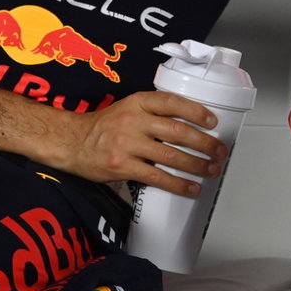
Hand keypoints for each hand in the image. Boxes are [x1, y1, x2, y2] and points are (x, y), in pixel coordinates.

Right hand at [56, 89, 227, 194]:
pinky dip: (177, 184)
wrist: (71, 142)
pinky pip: (156, 177)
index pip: (173, 103)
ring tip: (212, 170)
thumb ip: (153, 112)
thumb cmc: (104, 126)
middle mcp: (133, 120)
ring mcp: (127, 144)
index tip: (213, 122)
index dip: (196, 111)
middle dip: (204, 143)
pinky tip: (191, 188)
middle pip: (177, 131)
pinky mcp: (122, 166)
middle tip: (220, 151)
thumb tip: (189, 125)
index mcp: (138, 102)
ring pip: (170, 155)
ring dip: (196, 165)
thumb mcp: (128, 108)